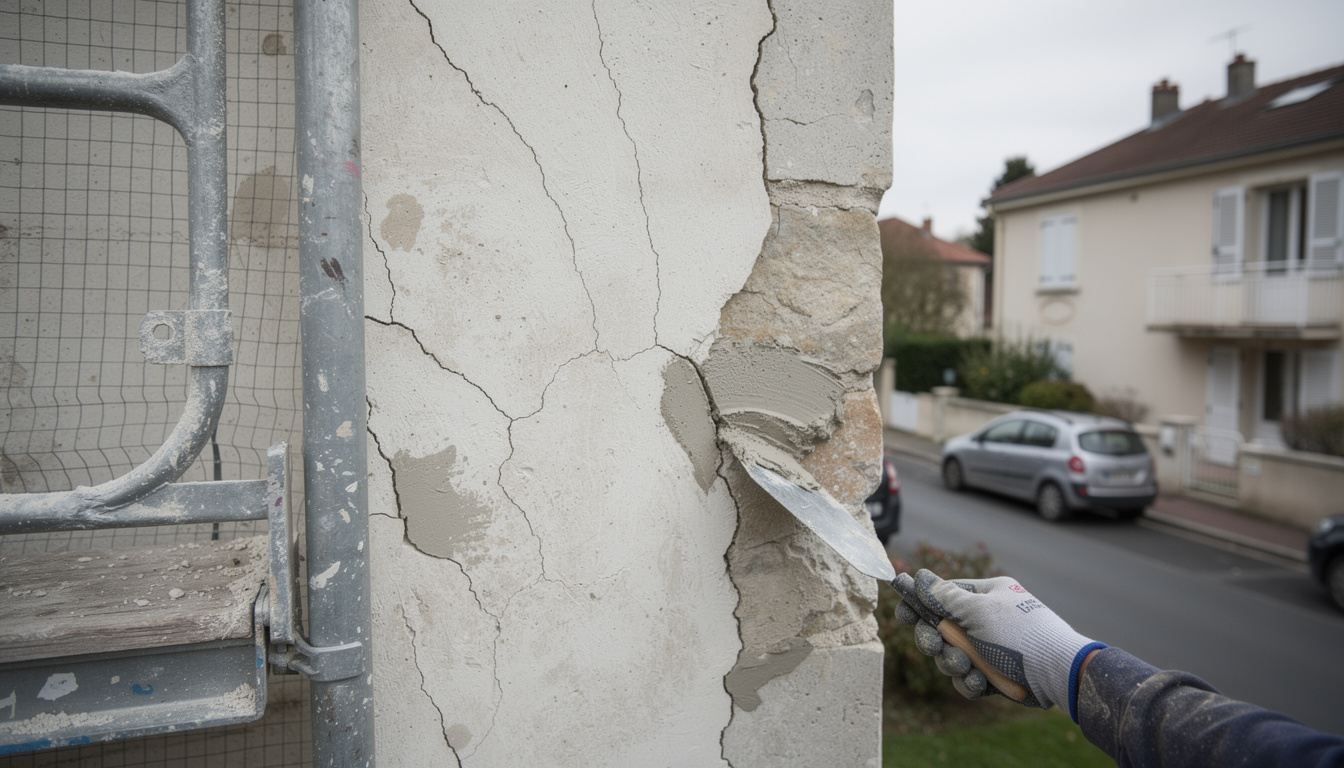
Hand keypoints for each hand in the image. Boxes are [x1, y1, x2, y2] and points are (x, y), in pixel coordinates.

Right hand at [892, 568, 1103, 714]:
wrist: (1057, 673)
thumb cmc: (1020, 634)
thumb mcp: (979, 610)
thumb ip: (944, 597)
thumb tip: (920, 577)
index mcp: (985, 596)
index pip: (943, 595)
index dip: (920, 605)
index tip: (903, 614)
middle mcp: (986, 620)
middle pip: (942, 629)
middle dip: (936, 641)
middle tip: (936, 647)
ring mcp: (991, 648)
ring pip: (952, 656)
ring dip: (954, 663)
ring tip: (967, 668)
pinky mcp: (994, 674)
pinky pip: (967, 678)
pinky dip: (970, 682)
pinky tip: (981, 683)